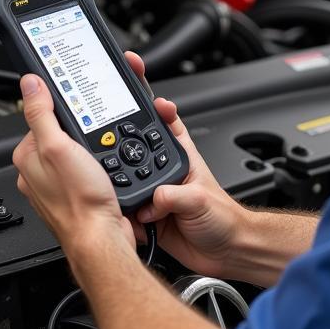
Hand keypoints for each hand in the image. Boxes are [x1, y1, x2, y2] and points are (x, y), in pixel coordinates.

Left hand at [13, 75, 133, 252]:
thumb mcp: (59, 147)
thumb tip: (30, 83)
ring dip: (93, 150)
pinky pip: (87, 170)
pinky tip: (107, 171)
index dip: (63, 110)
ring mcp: (57, 185)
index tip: (79, 108)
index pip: (40, 118)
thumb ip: (42, 113)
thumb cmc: (80, 202)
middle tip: (95, 138)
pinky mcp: (76, 194)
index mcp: (26, 157)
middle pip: (61, 134)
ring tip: (103, 157)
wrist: (102, 239)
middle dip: (81, 132)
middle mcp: (37, 172)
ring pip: (76, 153)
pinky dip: (100, 166)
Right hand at [125, 52, 246, 278]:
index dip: (149, 97)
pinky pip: (124, 206)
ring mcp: (153, 191)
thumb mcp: (201, 199)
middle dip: (117, 139)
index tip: (134, 76)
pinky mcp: (145, 214)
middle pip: (134, 145)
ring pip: (124, 177)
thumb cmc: (225, 218)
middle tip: (102, 130)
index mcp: (182, 153)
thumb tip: (154, 198)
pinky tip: (121, 212)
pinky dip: (119, 209)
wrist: (226, 251)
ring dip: (117, 181)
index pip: (163, 119)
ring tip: (110, 181)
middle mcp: (164, 169)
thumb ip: (176, 195)